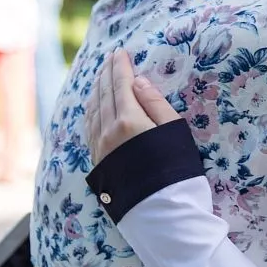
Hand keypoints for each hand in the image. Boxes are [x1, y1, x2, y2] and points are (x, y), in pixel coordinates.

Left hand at [87, 49, 181, 164]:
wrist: (163, 215)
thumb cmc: (177, 171)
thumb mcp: (174, 132)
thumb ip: (155, 104)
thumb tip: (137, 81)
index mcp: (129, 121)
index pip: (121, 85)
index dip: (121, 67)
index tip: (120, 52)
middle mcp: (109, 132)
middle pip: (105, 95)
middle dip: (107, 74)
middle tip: (109, 58)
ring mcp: (100, 148)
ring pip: (93, 111)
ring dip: (96, 90)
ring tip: (100, 77)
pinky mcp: (98, 162)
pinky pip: (90, 127)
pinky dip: (91, 110)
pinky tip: (93, 106)